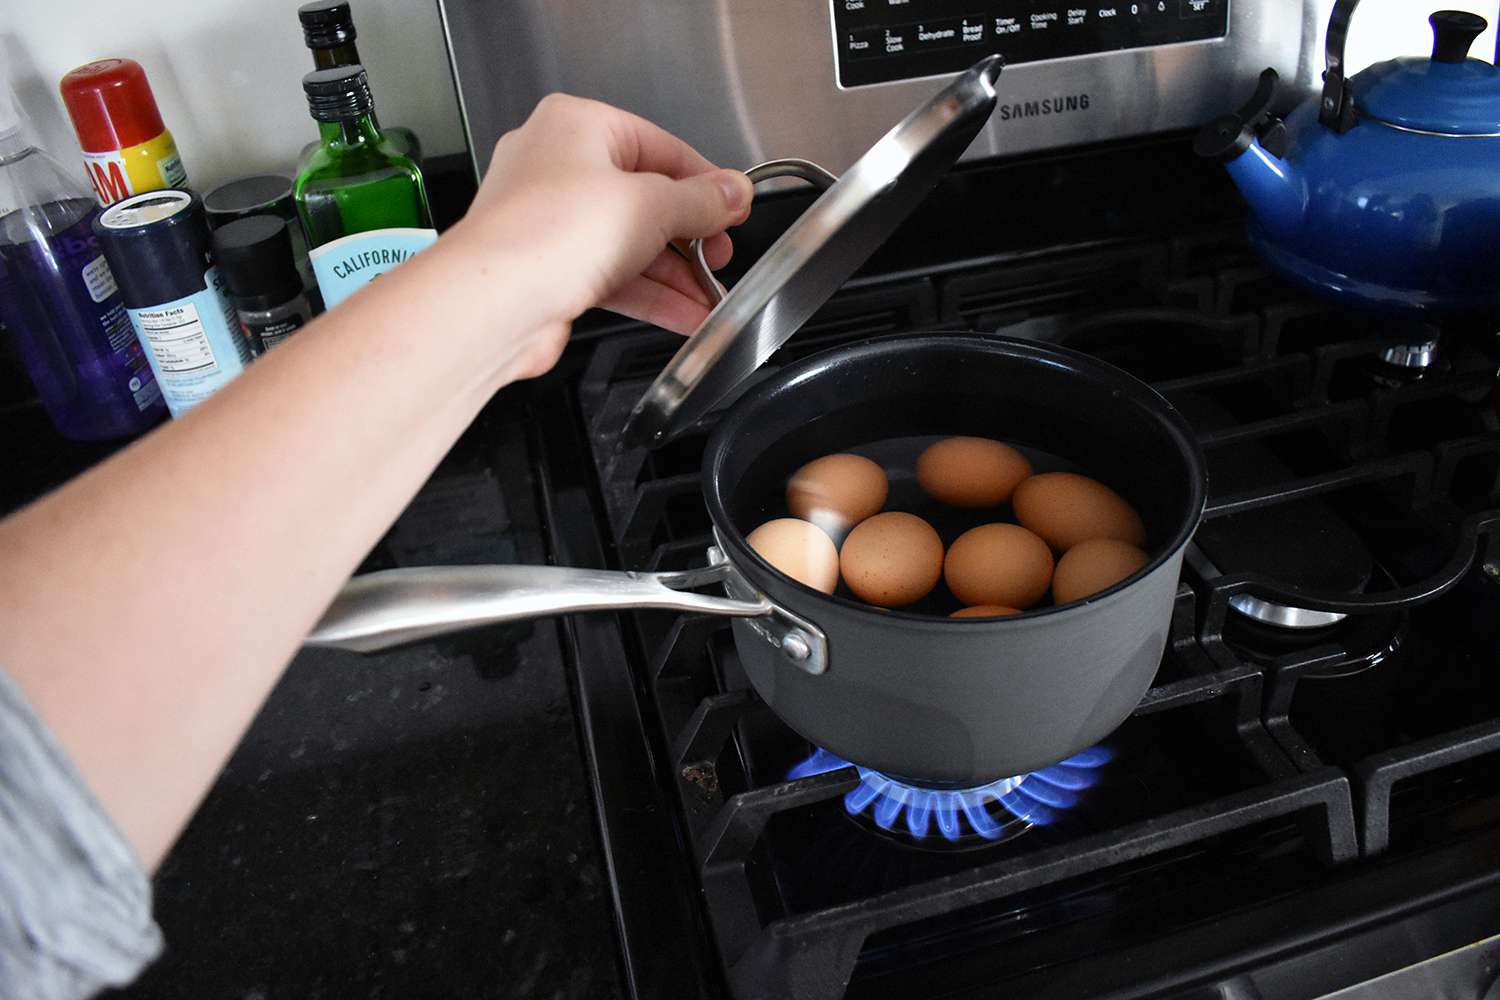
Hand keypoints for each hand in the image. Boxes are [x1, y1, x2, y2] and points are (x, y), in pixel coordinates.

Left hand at [448, 94, 753, 379]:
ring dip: (675, 275)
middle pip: (645, 197)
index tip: (734, 209)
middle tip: (720, 256)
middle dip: (690, 236)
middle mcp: (558, 166)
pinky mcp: (549, 268)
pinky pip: (611, 275)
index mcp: (577, 126)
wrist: (492, 303)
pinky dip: (649, 295)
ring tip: (712, 298)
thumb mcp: (650, 207)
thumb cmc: (550, 235)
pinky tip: (684, 314)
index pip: (660, 146)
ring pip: (629, 242)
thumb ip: (701, 201)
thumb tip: (733, 193)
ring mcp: (550, 219)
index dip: (704, 182)